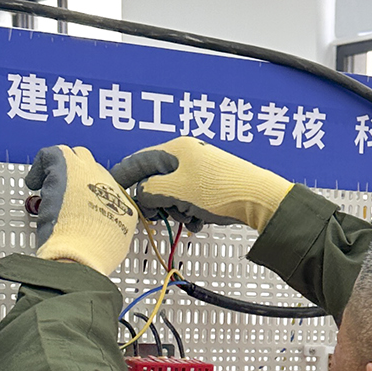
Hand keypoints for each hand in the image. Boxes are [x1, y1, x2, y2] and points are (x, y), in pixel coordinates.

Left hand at [24, 145, 141, 274]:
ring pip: (75, 155)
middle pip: (93, 165)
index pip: (105, 186)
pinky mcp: (66, 168)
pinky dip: (39, 167)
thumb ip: (107, 230)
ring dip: (60, 168)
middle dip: (76, 173)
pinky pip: (50, 155)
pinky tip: (33, 182)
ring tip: (46, 185)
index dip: (86, 191)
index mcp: (122, 204)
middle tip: (61, 189)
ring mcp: (88, 173)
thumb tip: (97, 229)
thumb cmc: (91, 257)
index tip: (75, 202)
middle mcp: (108, 183)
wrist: (81, 254)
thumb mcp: (113, 245)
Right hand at [114, 136, 291, 231]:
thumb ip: (149, 191)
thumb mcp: (174, 191)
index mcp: (176, 149)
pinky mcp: (215, 186)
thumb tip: (143, 196)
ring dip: (178, 211)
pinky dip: (192, 213)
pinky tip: (201, 221)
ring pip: (175, 194)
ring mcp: (203, 170)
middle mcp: (188, 155)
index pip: (139, 161)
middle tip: (162, 215)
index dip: (123, 177)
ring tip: (191, 217)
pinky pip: (192, 200)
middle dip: (159, 201)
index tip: (111, 190)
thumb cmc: (219, 190)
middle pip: (157, 180)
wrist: (260, 200)